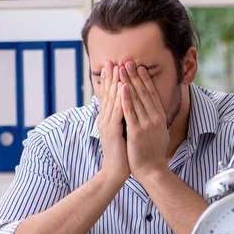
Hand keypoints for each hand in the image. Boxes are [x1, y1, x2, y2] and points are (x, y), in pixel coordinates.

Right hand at [96, 61, 129, 183]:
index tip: (116, 66)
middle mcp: (105, 119)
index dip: (113, 81)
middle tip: (114, 61)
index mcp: (108, 119)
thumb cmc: (122, 154)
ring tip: (118, 68)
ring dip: (115, 83)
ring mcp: (108, 125)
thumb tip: (127, 111)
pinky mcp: (112, 131)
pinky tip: (123, 88)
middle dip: (112, 77)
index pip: (111, 97)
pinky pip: (117, 112)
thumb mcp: (122, 133)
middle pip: (109, 95)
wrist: (116, 172)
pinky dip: (121, 99)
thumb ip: (122, 121)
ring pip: (112, 100)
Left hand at [118, 61, 169, 181]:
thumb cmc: (154, 155)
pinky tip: (122, 87)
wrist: (153, 171)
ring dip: (128, 82)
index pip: (152, 95)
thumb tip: (158, 114)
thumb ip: (158, 123)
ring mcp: (146, 124)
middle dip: (135, 76)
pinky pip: (130, 112)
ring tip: (122, 69)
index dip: (145, 81)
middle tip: (128, 62)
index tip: (140, 69)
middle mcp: (154, 119)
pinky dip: (126, 99)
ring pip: (136, 99)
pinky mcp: (137, 131)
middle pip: (144, 93)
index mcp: (159, 118)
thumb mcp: (161, 135)